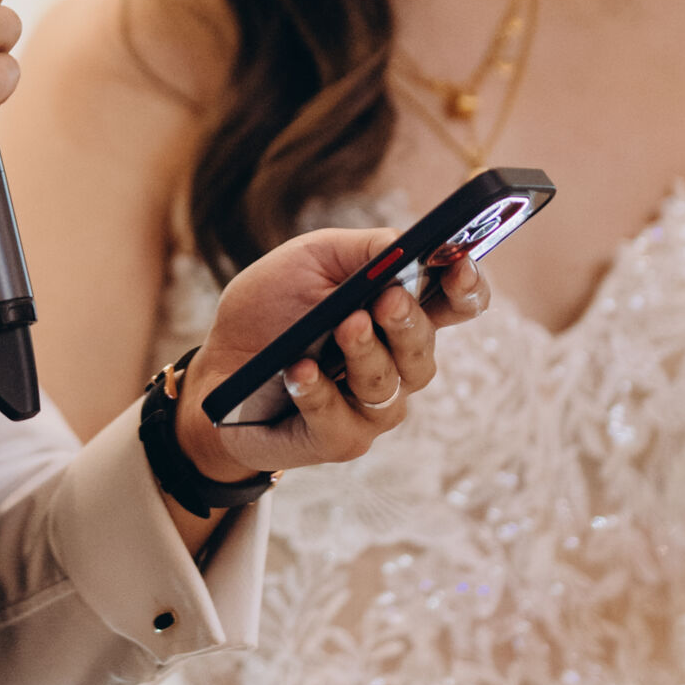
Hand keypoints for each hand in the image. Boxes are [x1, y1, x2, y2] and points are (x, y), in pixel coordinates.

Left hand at [177, 227, 487, 484]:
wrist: (217, 364)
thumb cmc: (270, 310)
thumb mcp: (309, 261)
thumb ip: (361, 250)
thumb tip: (403, 245)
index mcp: (400, 315)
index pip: (456, 305)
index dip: (467, 287)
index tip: (459, 263)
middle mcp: (398, 365)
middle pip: (424, 349)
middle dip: (409, 321)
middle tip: (389, 298)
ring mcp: (371, 407)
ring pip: (387, 384)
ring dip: (366, 353)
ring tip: (343, 326)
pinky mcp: (338, 439)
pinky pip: (339, 421)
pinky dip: (317, 393)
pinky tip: (298, 370)